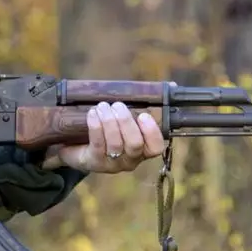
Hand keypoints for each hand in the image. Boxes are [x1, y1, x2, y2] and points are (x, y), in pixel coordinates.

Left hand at [42, 101, 164, 172]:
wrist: (78, 145)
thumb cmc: (109, 128)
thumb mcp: (127, 117)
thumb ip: (145, 103)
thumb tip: (173, 87)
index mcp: (143, 149)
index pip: (155, 148)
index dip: (152, 133)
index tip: (143, 115)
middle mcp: (130, 160)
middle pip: (135, 145)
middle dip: (126, 122)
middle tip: (117, 105)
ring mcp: (112, 163)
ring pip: (116, 144)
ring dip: (109, 122)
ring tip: (102, 106)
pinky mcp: (94, 162)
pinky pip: (98, 145)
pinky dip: (96, 127)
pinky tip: (92, 114)